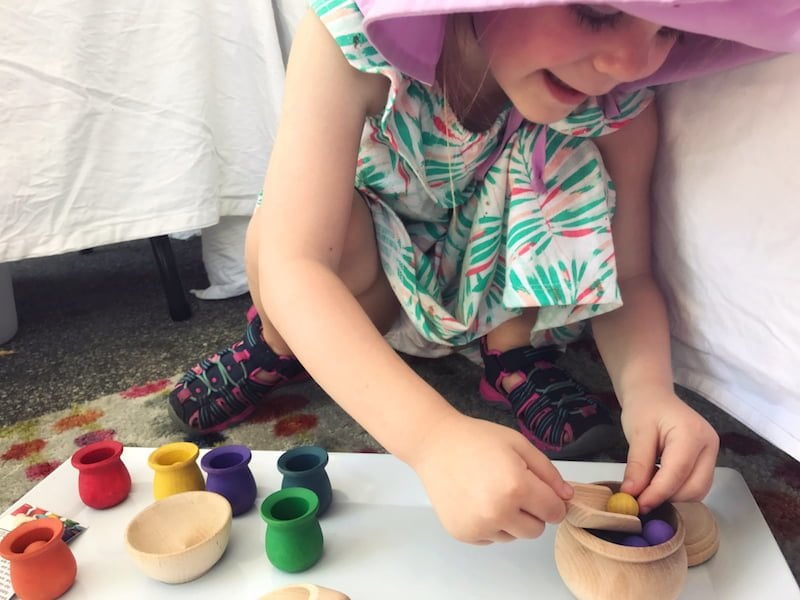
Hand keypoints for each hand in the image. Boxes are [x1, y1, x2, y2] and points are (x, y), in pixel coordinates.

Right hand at [408, 413, 573, 543]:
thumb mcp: (519, 445)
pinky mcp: (463, 534)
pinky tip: (476, 500)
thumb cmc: (476, 439)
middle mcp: (498, 512)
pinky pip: (491, 538)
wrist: (434, 444)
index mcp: (516, 487)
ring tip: (491, 492)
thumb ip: (548, 472)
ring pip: (513, 536)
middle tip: (514, 489)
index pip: (554, 512)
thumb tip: (567, 497)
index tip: (543, 492)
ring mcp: (478, 526)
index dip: (553, 501)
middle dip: (533, 512)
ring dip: (510, 520)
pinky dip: (490, 524)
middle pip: (536, 530)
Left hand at [618, 387, 718, 512]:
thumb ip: (637, 465)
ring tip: (647, 486)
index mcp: (693, 433)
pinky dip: (676, 490)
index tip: (637, 505)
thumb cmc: (645, 408)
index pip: (678, 473)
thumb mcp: (637, 433)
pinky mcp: (707, 462)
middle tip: (640, 499)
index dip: (657, 493)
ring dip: (672, 496)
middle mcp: (710, 445)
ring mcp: (712, 454)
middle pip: (695, 487)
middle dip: (667, 497)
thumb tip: (632, 494)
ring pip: (697, 490)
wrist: (653, 396)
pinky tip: (657, 481)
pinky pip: (695, 485)